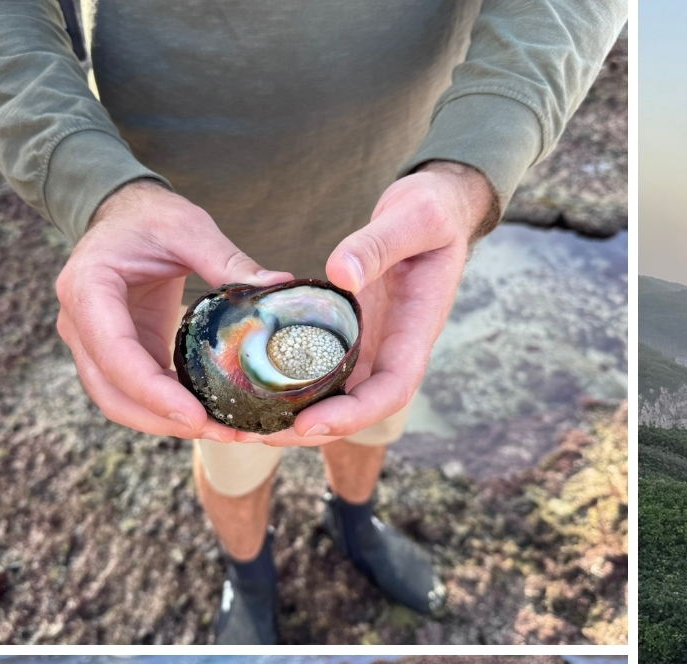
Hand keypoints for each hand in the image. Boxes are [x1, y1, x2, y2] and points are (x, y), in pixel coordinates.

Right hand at [55, 180, 291, 443]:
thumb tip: (279, 288)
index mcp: (88, 288)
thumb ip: (228, 259)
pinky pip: (138, 394)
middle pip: (111, 393)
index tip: (197, 418)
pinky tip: (218, 417)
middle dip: (164, 421)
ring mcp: (95, 343)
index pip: (114, 354)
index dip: (153, 393)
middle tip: (226, 433)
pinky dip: (171, 411)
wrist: (124, 216)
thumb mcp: (188, 227)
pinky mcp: (119, 355)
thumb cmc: (151, 218)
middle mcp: (79, 322)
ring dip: (168, 425)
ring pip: (120, 402)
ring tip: (230, 432)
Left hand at [269, 162, 497, 448]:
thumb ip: (378, 245)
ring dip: (298, 413)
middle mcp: (395, 345)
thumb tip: (341, 276)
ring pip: (340, 393)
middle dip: (316, 428)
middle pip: (361, 406)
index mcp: (416, 328)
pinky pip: (324, 364)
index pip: (393, 388)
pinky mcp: (354, 328)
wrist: (439, 207)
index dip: (354, 414)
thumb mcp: (414, 217)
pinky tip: (253, 380)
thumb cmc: (434, 211)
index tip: (310, 422)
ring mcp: (374, 340)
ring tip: (247, 420)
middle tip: (260, 433)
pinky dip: (292, 380)